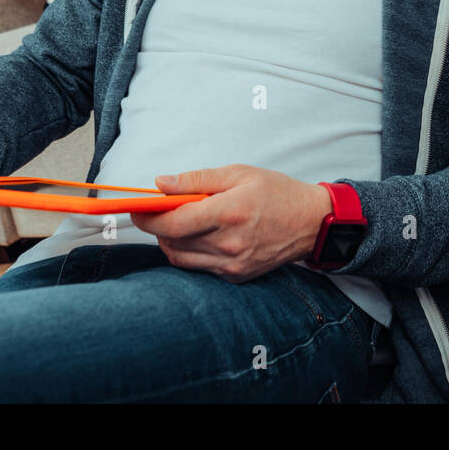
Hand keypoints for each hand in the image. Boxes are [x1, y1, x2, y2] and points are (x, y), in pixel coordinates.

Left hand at [131, 165, 331, 282]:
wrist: (311, 223)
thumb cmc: (277, 193)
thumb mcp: (239, 173)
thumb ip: (197, 179)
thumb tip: (161, 183)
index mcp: (230, 212)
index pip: (173, 222)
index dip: (148, 216)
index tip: (137, 208)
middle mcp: (229, 243)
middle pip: (172, 241)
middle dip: (158, 226)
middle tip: (159, 210)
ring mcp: (232, 264)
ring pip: (180, 258)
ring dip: (170, 241)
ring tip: (179, 223)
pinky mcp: (235, 276)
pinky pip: (198, 267)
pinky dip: (189, 252)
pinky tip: (200, 236)